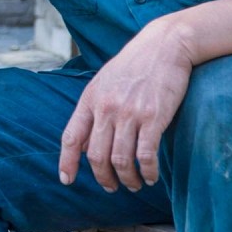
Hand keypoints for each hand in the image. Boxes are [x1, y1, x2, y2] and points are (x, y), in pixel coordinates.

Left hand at [58, 22, 193, 192]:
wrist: (165, 44)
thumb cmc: (135, 64)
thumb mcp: (104, 81)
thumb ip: (93, 109)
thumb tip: (83, 141)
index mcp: (91, 99)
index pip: (71, 137)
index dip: (66, 161)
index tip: (67, 180)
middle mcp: (106, 108)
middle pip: (96, 156)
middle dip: (103, 178)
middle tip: (111, 186)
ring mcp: (129, 113)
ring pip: (120, 160)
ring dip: (127, 179)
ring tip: (134, 184)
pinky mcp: (153, 117)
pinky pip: (146, 155)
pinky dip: (148, 172)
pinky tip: (151, 176)